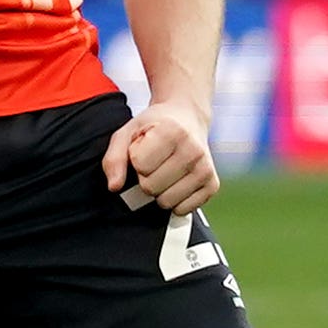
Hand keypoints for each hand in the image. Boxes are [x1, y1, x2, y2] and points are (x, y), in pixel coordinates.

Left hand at [102, 98, 217, 213]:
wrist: (187, 118)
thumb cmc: (154, 126)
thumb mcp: (127, 132)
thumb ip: (114, 158)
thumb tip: (114, 186)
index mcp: (172, 131)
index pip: (140, 165)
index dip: (136, 159)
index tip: (144, 148)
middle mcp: (193, 150)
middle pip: (151, 188)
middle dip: (146, 177)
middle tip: (155, 161)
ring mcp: (205, 169)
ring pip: (166, 202)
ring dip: (160, 190)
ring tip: (166, 169)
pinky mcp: (213, 185)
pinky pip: (183, 210)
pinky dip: (175, 199)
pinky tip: (177, 180)